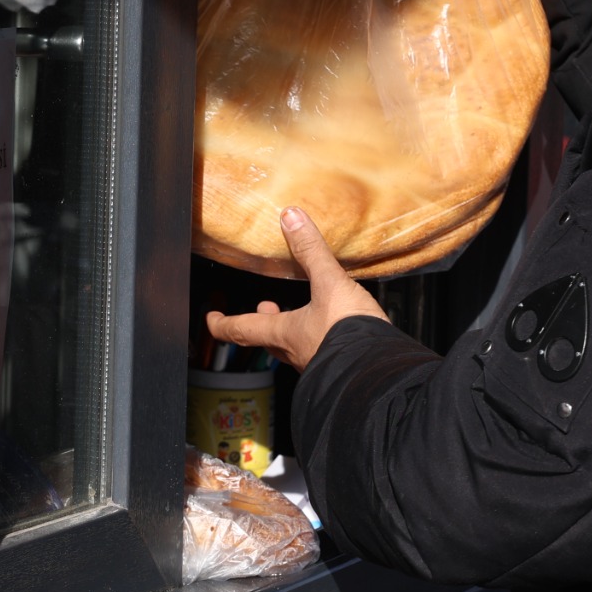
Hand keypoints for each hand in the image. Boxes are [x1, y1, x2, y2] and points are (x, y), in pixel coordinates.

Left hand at [205, 208, 389, 369]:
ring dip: (291, 333)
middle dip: (262, 324)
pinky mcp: (340, 369)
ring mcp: (317, 364)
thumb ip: (311, 251)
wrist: (379, 373)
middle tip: (262, 310)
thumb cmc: (349, 334)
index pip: (241, 329)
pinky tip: (332, 333)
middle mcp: (296, 352)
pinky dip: (319, 340)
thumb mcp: (330, 284)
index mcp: (284, 332)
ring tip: (298, 317)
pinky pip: (321, 354)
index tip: (212, 320)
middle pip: (269, 340)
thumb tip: (291, 218)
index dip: (223, 323)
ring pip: (295, 349)